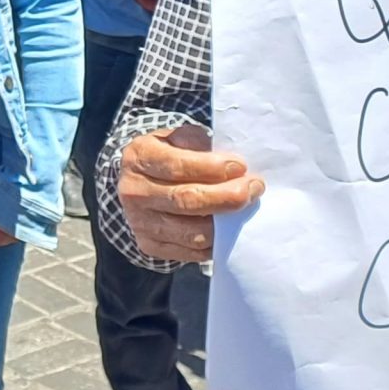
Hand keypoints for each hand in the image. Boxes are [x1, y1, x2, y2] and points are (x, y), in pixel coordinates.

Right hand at [117, 123, 263, 263]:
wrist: (139, 184)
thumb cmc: (168, 155)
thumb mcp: (176, 138)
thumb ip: (199, 143)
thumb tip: (232, 163)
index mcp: (139, 158)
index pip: (177, 166)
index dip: (212, 168)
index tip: (240, 167)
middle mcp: (135, 192)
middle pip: (186, 200)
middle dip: (226, 196)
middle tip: (253, 188)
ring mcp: (140, 222)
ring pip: (192, 232)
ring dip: (226, 224)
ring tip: (245, 207)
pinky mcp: (150, 245)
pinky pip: (191, 252)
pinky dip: (216, 243)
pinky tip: (229, 227)